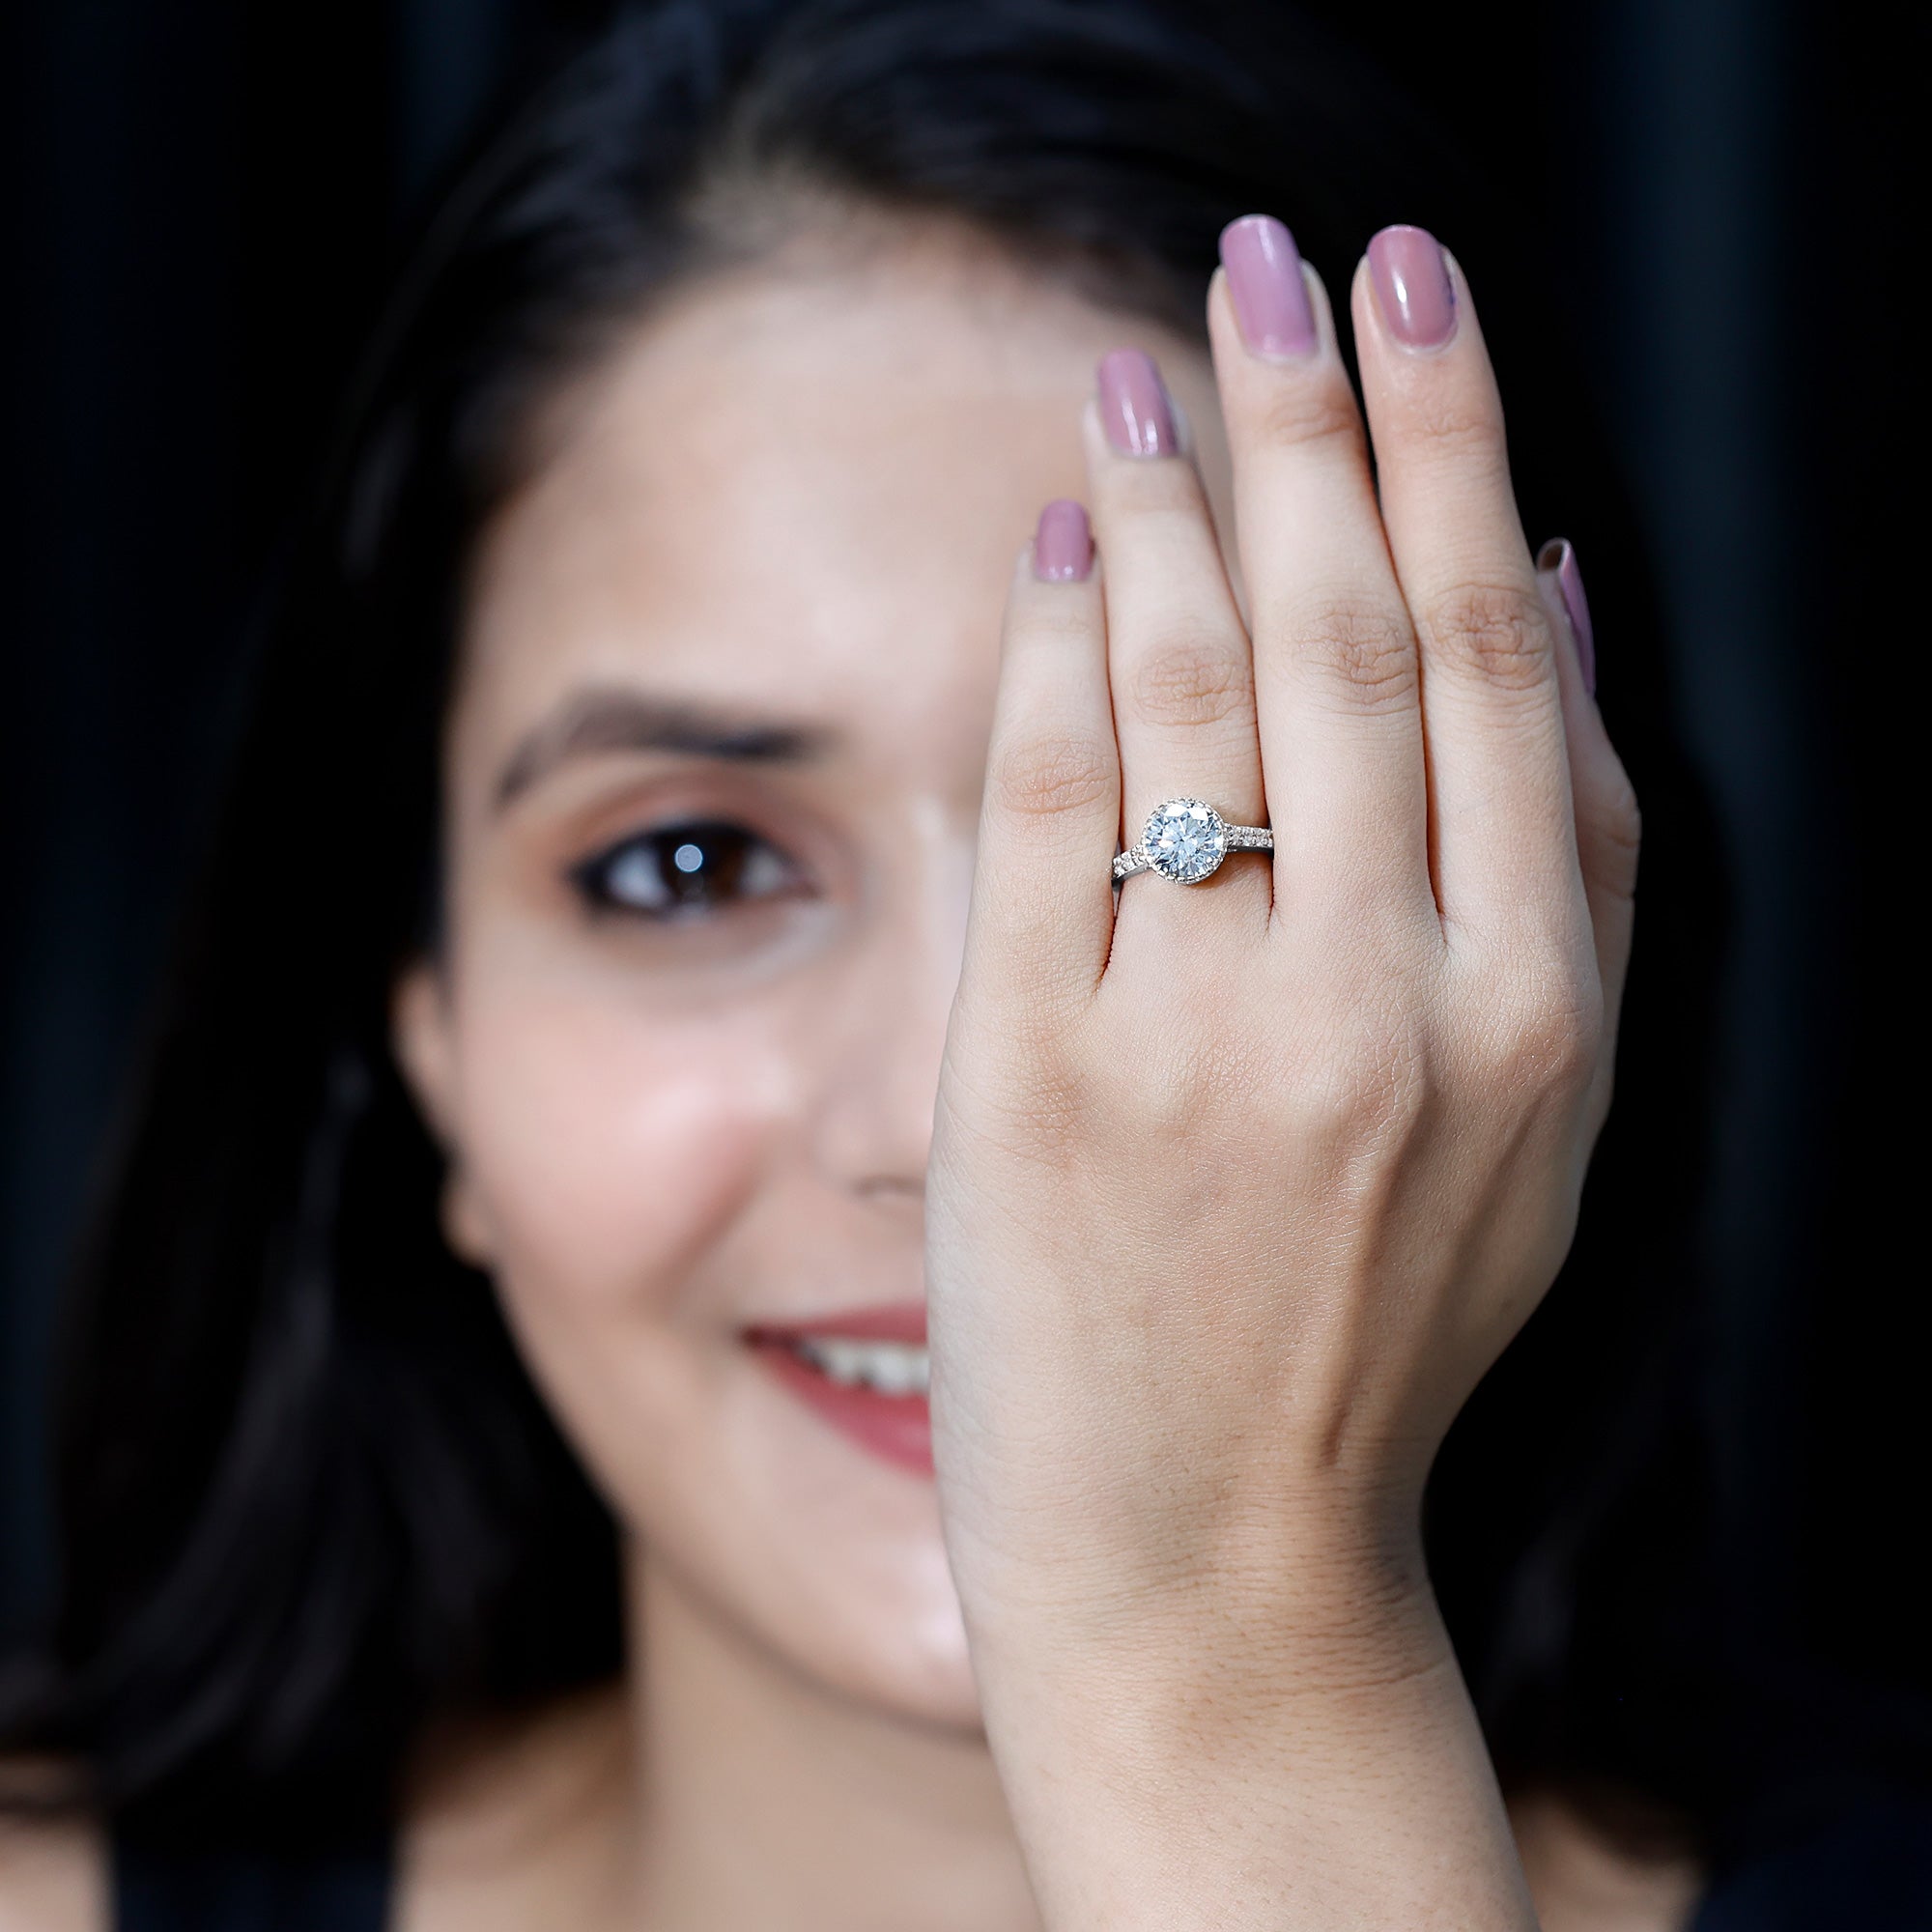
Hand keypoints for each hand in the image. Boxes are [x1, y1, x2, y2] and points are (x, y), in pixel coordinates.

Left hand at [925, 221, 1637, 1927]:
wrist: (1219, 1574)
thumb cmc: (1378, 1337)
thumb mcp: (1544, 1121)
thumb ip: (1568, 860)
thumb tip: (1558, 588)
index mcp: (1533, 1009)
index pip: (1494, 658)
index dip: (1452, 450)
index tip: (1416, 298)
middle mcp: (1383, 1008)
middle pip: (1355, 641)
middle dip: (1316, 420)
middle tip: (1279, 258)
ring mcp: (1203, 1046)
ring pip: (1204, 702)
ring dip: (1183, 503)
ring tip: (1158, 364)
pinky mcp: (1041, 1087)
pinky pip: (1052, 816)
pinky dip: (1062, 659)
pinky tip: (1068, 543)